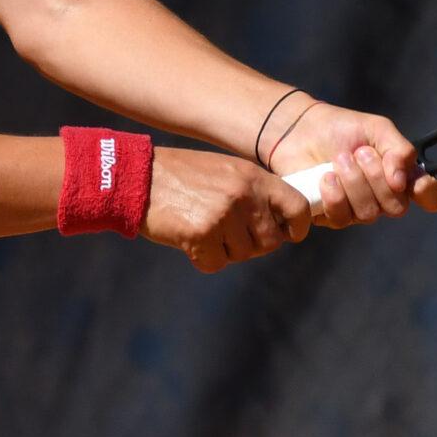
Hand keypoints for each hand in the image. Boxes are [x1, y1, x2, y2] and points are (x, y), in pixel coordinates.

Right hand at [144, 147, 313, 272]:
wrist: (138, 176)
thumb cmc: (182, 176)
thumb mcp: (226, 171)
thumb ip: (253, 193)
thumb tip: (280, 225)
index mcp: (253, 177)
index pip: (297, 207)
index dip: (297, 227)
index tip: (288, 234)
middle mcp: (243, 194)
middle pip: (270, 241)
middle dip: (252, 245)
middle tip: (228, 234)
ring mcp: (223, 215)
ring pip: (242, 255)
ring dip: (224, 250)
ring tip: (202, 227)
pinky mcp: (201, 234)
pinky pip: (216, 264)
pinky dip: (203, 259)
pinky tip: (188, 238)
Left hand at [265, 100, 436, 227]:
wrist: (302, 130)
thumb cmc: (343, 129)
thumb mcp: (377, 129)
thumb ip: (399, 150)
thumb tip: (402, 182)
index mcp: (401, 176)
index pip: (430, 196)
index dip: (429, 194)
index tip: (415, 182)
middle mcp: (384, 198)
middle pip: (396, 207)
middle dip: (377, 178)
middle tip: (360, 152)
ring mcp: (358, 210)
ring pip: (368, 213)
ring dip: (354, 182)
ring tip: (340, 159)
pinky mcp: (332, 216)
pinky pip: (341, 218)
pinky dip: (335, 195)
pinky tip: (326, 177)